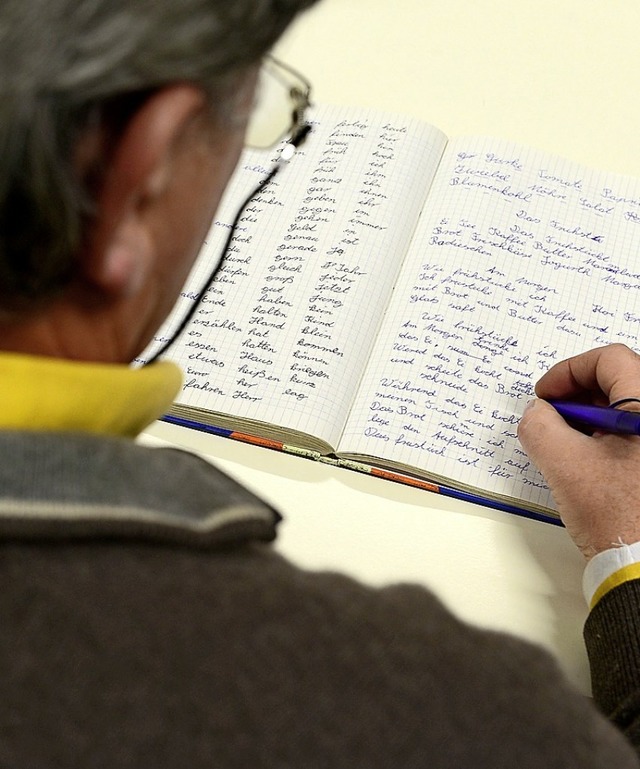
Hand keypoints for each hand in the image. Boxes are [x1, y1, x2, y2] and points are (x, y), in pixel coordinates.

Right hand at [518, 344, 639, 559]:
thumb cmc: (616, 516)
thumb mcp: (564, 463)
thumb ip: (539, 425)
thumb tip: (537, 412)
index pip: (610, 360)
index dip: (568, 371)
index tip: (546, 395)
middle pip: (618, 380)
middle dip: (577, 394)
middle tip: (550, 416)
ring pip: (624, 407)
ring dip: (589, 415)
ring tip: (564, 442)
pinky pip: (631, 431)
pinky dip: (604, 434)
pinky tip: (585, 459)